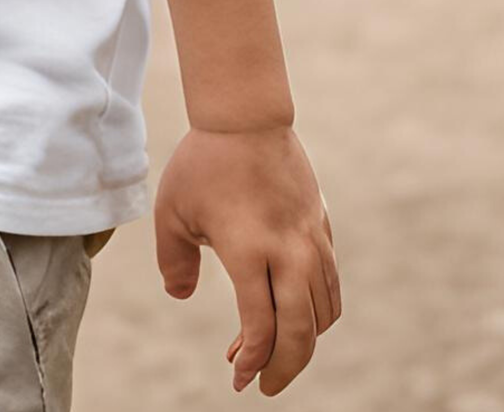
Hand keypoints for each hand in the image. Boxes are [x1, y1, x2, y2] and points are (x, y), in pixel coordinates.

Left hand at [153, 124, 339, 395]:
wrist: (246, 117)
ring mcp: (311, 240)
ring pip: (323, 312)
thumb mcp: (172, 212)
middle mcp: (288, 251)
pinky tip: (293, 313)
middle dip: (284, 369)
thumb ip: (174, 261)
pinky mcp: (322, 228)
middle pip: (301, 332)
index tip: (237, 378)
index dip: (252, 361)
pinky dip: (317, 312)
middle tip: (263, 387)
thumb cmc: (203, 163)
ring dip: (301, 342)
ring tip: (270, 350)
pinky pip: (330, 285)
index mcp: (249, 251)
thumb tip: (180, 295)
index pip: (262, 327)